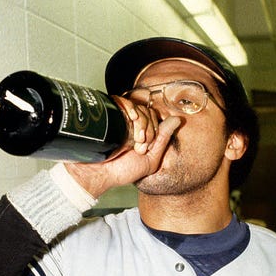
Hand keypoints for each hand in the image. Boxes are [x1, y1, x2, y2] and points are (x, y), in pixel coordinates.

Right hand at [65, 96, 180, 196]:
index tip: (146, 146)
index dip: (154, 130)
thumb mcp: (150, 160)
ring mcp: (119, 119)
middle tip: (139, 145)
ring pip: (137, 107)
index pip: (155, 120)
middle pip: (147, 112)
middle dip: (148, 129)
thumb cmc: (121, 171)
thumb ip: (163, 140)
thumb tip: (177, 120)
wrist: (97, 174)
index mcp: (142, 133)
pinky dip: (129, 105)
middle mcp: (131, 124)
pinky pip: (121, 100)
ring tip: (134, 139)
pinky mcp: (108, 114)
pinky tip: (131, 116)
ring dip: (140, 122)